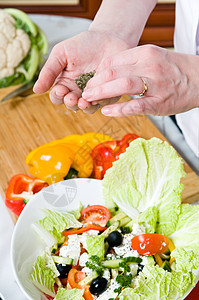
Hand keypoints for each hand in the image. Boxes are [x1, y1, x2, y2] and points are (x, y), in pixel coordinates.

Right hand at [33, 31, 128, 113]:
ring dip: (84, 107)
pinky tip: (99, 96)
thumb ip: (49, 71)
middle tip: (72, 97)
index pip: (57, 97)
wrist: (108, 37)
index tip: (60, 89)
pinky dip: (101, 101)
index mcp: (65, 83)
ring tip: (84, 101)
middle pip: (71, 105)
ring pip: (87, 108)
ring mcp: (94, 94)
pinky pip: (105, 102)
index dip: (57, 96)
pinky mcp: (109, 94)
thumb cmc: (83, 44)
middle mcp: (78, 91)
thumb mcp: (61, 53)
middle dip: (71, 103)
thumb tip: (36, 90)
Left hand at [82, 45, 198, 115]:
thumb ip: (132, 63)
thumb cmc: (173, 70)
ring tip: (90, 99)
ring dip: (103, 93)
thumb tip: (108, 72)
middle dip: (95, 83)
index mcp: (145, 53)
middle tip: (85, 91)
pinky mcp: (159, 103)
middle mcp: (149, 66)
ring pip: (123, 85)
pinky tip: (107, 111)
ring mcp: (155, 84)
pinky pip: (135, 105)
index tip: (90, 81)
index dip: (98, 72)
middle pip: (114, 72)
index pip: (113, 61)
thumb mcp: (153, 57)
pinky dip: (119, 109)